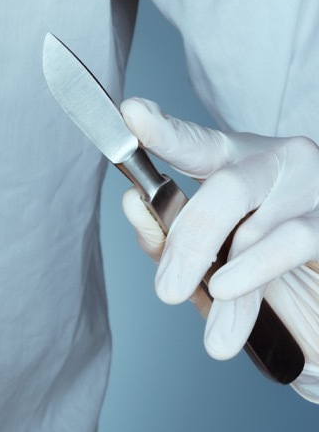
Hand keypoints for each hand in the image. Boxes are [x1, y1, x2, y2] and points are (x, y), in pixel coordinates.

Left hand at [118, 97, 318, 400]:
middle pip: (226, 188)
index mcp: (236, 161)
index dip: (165, 131)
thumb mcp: (202, 258)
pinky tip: (230, 291)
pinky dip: (254, 273)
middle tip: (167, 290)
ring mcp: (313, 187)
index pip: (197, 143)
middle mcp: (277, 162)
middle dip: (190, 243)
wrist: (316, 303)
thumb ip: (165, 235)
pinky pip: (290, 242)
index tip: (133, 113)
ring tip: (203, 318)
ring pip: (255, 226)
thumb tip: (132, 203)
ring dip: (223, 278)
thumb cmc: (259, 275)